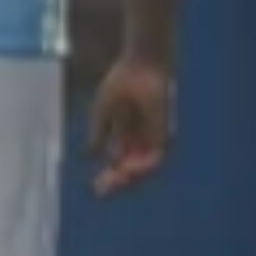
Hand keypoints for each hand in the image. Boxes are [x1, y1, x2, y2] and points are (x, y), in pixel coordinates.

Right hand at [87, 54, 174, 196]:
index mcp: (127, 135)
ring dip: (128, 179)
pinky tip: (126, 170)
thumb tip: (90, 156)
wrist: (140, 65)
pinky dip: (141, 167)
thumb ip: (99, 133)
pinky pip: (155, 159)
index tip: (94, 187)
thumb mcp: (103, 111)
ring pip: (143, 168)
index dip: (108, 177)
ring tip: (112, 183)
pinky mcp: (164, 133)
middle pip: (130, 169)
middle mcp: (141, 140)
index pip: (119, 163)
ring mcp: (153, 138)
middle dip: (115, 182)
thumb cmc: (123, 81)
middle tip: (98, 191)